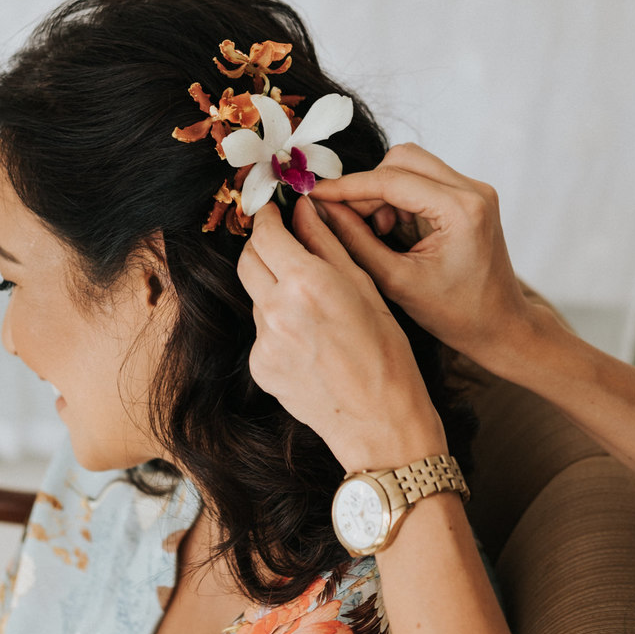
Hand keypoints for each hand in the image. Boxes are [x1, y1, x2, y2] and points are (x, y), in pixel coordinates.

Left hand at [238, 199, 446, 471]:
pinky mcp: (260, 367)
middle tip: (283, 244)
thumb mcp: (366, 288)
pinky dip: (279, 326)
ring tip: (313, 307)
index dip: (267, 218)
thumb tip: (305, 210)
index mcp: (307, 283)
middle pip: (247, 261)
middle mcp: (277, 310)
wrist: (380, 423)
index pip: (266, 234)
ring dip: (274, 289)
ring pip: (256, 297)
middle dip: (262, 247)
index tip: (273, 212)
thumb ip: (328, 244)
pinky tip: (311, 341)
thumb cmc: (387, 356)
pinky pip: (261, 332)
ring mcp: (264, 342)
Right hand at [309, 143, 531, 367]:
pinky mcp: (470, 196)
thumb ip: (355, 241)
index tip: (314, 194)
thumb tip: (320, 210)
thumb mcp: (396, 281)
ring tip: (377, 232)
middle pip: (402, 159)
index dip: (347, 187)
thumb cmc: (456, 314)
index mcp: (461, 210)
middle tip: (348, 220)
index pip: (391, 180)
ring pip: (411, 165)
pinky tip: (394, 231)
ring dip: (384, 192)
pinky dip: (399, 199)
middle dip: (368, 187)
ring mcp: (475, 190)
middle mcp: (473, 190)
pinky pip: (423, 179)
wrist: (500, 326)